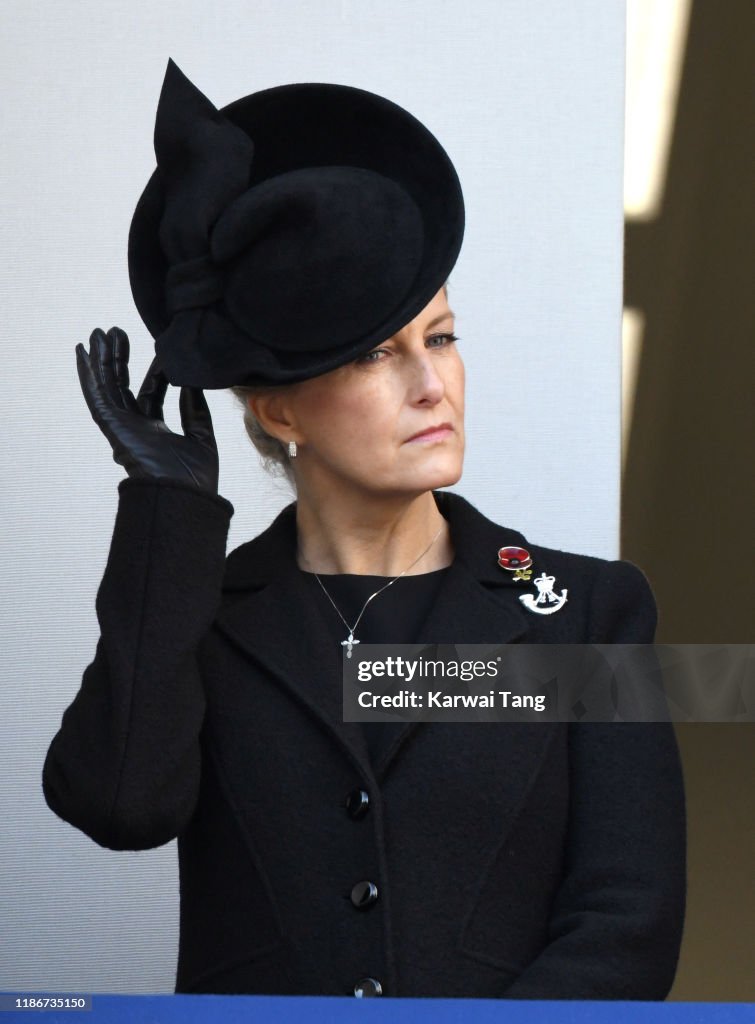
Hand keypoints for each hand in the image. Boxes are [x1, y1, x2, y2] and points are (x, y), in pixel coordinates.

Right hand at [76, 327, 219, 493]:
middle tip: (115, 332)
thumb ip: (195, 409)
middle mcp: (136, 427)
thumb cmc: (196, 479)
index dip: (157, 372)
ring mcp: (122, 427)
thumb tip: (191, 382)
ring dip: (101, 360)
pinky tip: (84, 353)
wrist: (186, 496)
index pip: (152, 393)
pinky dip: (89, 375)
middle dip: (118, 359)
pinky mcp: (113, 428)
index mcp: (156, 431)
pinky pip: (97, 397)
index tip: (165, 352)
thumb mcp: (202, 435)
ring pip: (107, 387)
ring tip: (99, 333)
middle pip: (122, 386)